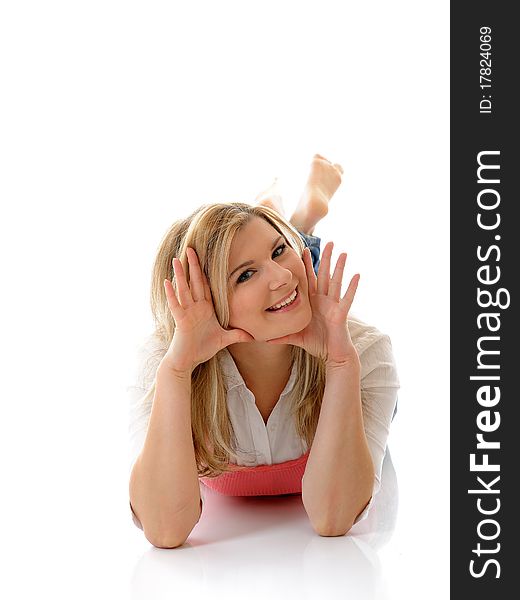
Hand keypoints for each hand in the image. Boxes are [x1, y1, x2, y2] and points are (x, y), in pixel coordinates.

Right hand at [162, 246, 254, 373]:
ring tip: (177, 259)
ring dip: (180, 274)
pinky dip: (171, 294)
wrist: (187, 362)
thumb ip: (236, 335)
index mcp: (205, 309)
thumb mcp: (223, 340)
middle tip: (191, 248)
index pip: (206, 286)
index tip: (206, 256)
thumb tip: (251, 336)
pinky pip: (175, 305)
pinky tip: (168, 281)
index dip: (205, 271)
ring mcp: (186, 313)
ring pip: (183, 290)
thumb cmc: (201, 349)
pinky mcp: (180, 321)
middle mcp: (195, 307)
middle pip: (194, 282)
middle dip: (193, 265)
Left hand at [267, 241, 359, 367]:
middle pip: (324, 275)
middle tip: (329, 242)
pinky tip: (357, 275)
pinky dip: (352, 287)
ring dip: (340, 267)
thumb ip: (281, 336)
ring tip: (343, 253)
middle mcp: (324, 300)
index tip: (303, 249)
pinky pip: (347, 298)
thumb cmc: (317, 343)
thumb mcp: (296, 337)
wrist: (332, 355)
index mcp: (313, 302)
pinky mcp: (341, 314)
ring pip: (336, 282)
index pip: (310, 280)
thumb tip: (262, 339)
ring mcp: (333, 305)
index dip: (307, 265)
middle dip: (326, 259)